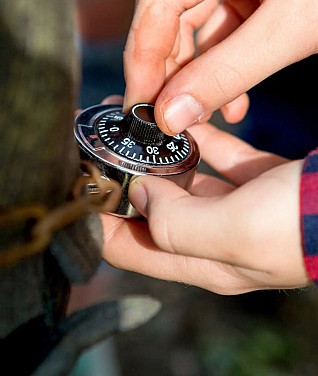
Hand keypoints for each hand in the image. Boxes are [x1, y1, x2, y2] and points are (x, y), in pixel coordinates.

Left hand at [101, 122, 308, 293]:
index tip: (79, 176)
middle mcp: (210, 235)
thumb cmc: (300, 226)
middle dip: (120, 174)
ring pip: (178, 177)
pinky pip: (212, 156)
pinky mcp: (251, 177)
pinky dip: (194, 137)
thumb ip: (176, 222)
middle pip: (147, 208)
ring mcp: (231, 204)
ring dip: (153, 151)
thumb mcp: (232, 235)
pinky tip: (177, 116)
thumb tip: (143, 194)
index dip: (97, 216)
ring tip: (129, 116)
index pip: (126, 248)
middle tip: (100, 134)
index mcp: (200, 260)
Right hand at [123, 0, 317, 133]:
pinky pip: (217, 27)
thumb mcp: (294, 31)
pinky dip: (218, 64)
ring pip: (189, 19)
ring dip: (192, 71)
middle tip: (159, 112)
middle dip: (163, 63)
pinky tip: (231, 102)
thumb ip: (227, 75)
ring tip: (197, 114)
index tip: (140, 101)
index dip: (144, 52)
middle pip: (167, 3)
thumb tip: (170, 117)